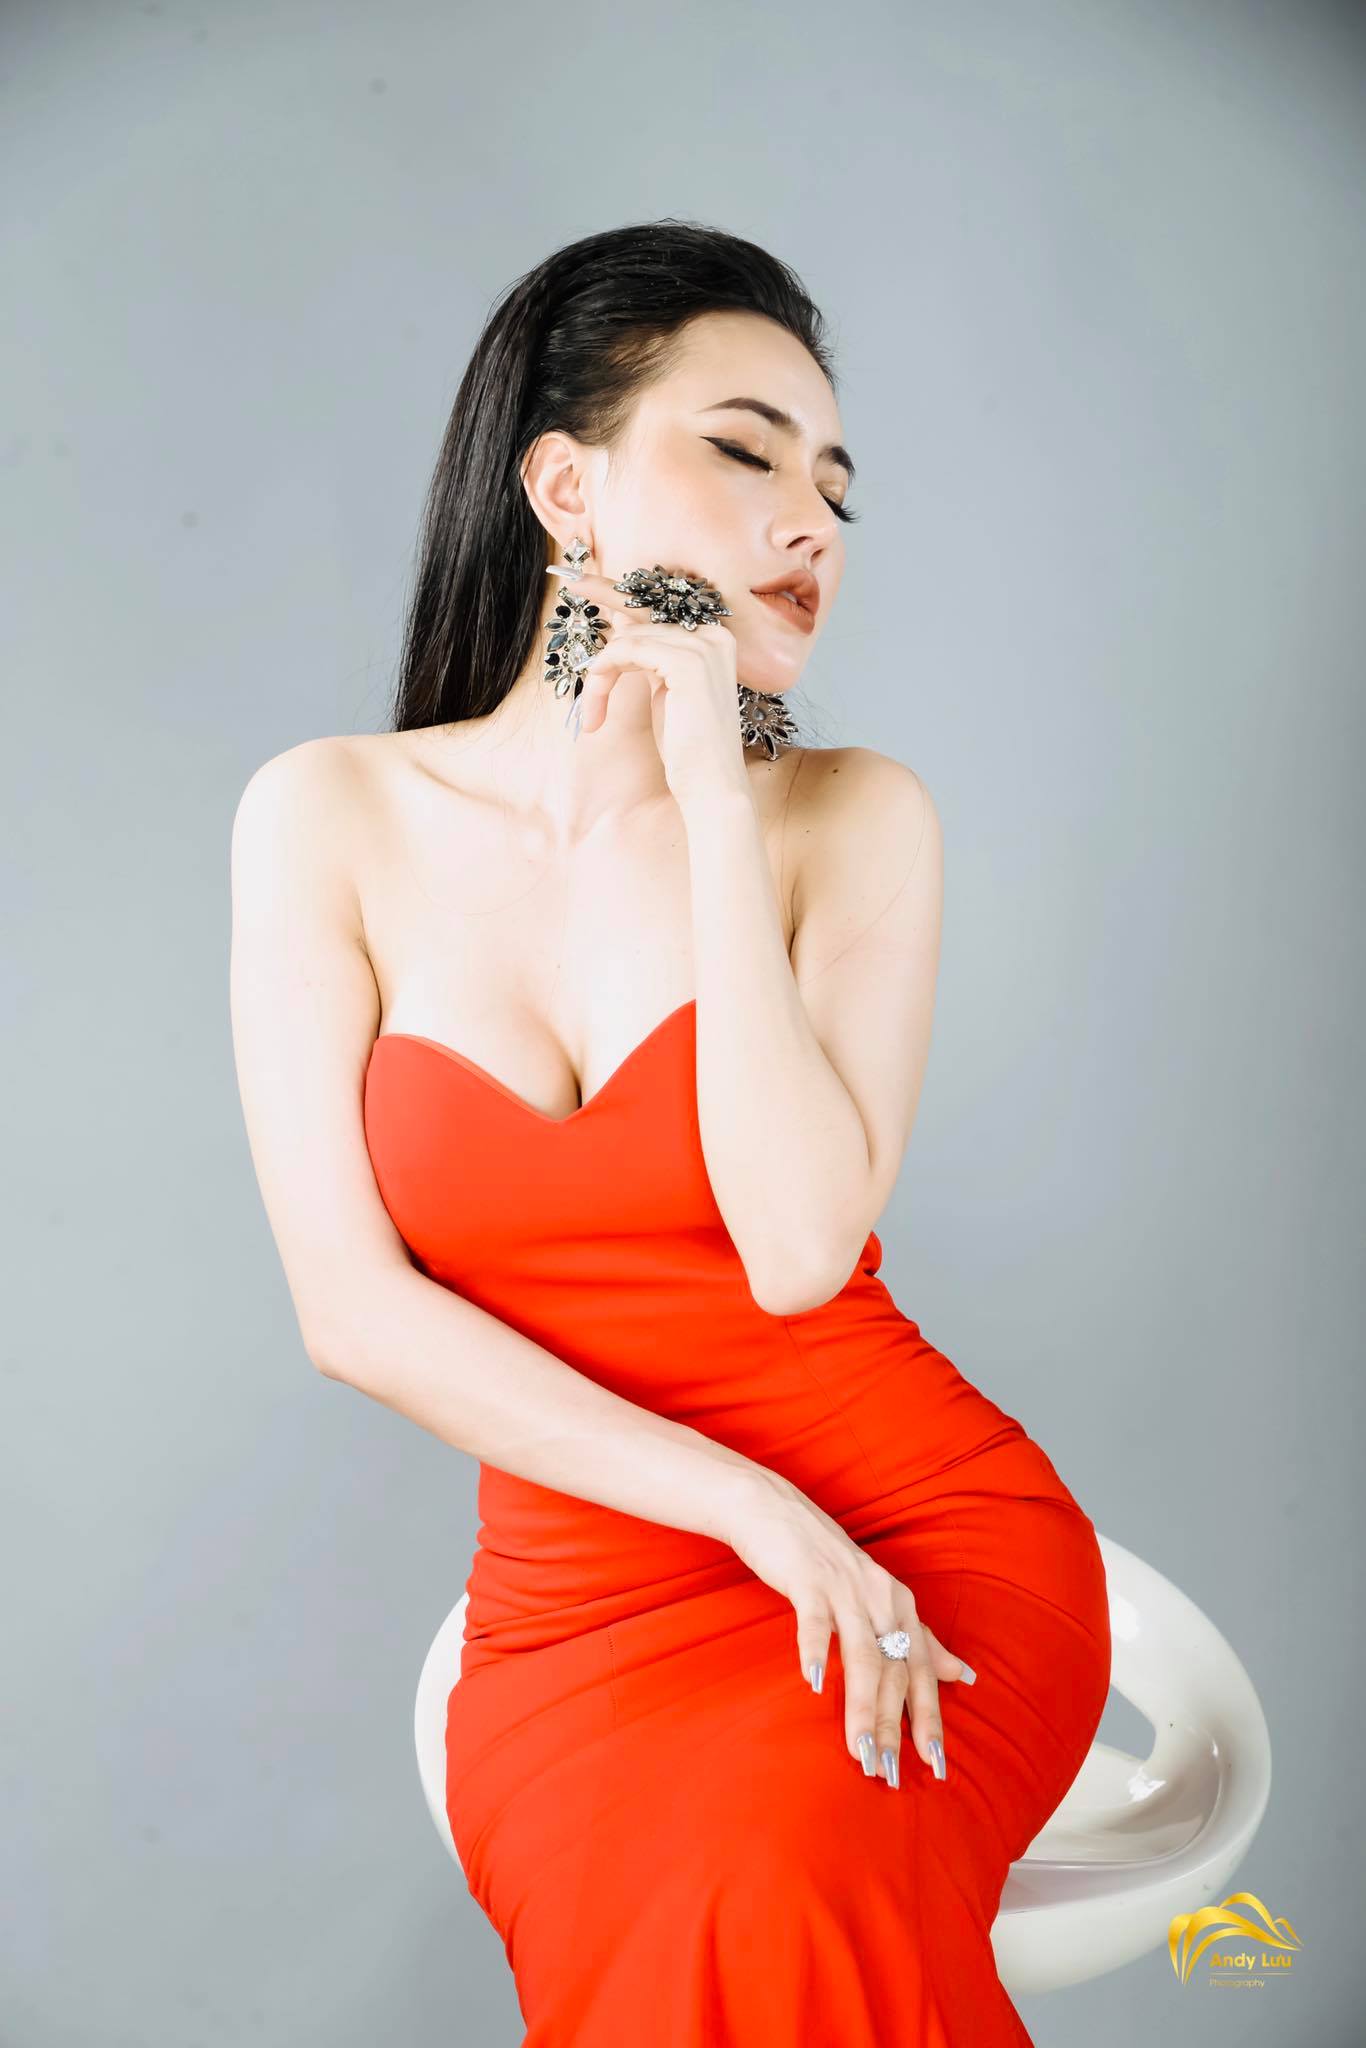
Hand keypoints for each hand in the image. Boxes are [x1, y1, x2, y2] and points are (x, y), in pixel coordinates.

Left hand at [545, 563, 751, 807]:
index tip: (579, 581)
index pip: (655, 610)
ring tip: (595, 714)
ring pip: (628, 638)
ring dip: (601, 675)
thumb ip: (646, 651)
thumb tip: (619, 615)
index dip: (614, 593)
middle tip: (585, 660)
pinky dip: (604, 673)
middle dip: (605, 657)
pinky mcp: (688, 661)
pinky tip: (597, 703)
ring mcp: (704, 645)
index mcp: (713, 638)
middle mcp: (714, 634)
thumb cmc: (688, 745)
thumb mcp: (662, 689)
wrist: (711, 784)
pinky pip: (627, 649)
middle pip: (638, 624)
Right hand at [723, 1468, 975, 1787]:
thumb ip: (919, 1638)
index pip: (922, 1670)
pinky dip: (815, 1651)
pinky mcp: (808, 1579)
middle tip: (891, 1774)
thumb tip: (962, 1674)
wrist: (774, 1511)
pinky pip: (815, 1620)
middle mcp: (880, 1597)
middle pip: (895, 1671)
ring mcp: (845, 1588)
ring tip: (861, 1752)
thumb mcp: (879, 1597)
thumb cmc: (825, 1562)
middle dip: (895, 1726)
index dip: (929, 1717)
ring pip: (861, 1657)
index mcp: (899, 1604)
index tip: (936, 1764)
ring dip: (863, 1708)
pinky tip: (812, 1684)